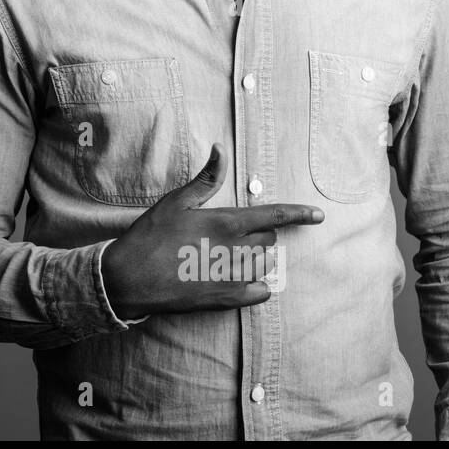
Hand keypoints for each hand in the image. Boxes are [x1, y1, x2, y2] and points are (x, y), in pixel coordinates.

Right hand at [100, 142, 323, 319]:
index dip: (300, 214)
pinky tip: (236, 279)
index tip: (319, 215)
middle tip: (228, 234)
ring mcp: (233, 277)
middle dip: (257, 234)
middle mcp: (236, 250)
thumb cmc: (150, 236)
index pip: (275, 216)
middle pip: (268, 239)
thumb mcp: (175, 202)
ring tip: (225, 256)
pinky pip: (261, 292)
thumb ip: (205, 179)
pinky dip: (255, 286)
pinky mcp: (227, 299)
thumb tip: (220, 149)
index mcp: (226, 222)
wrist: (129, 279)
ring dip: (253, 258)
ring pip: (264, 264)